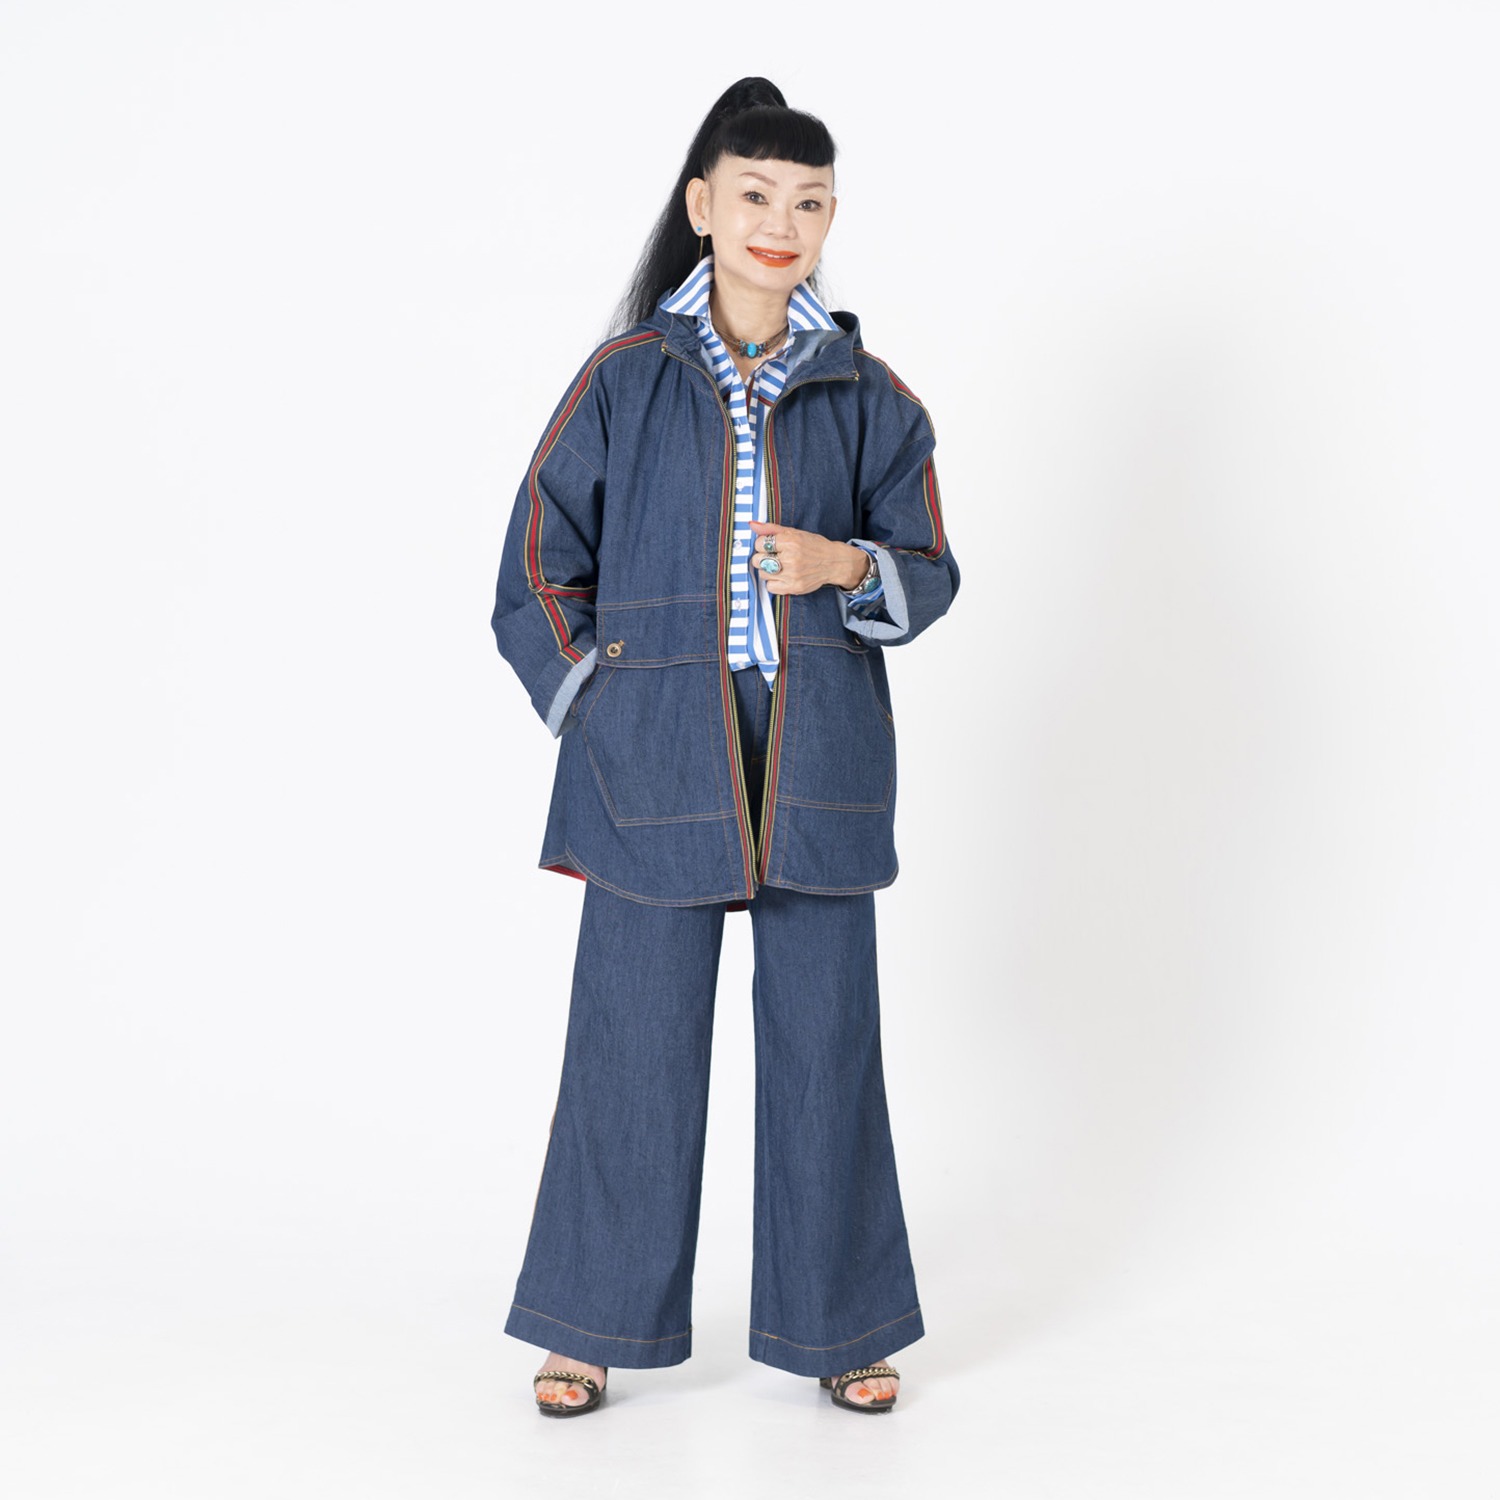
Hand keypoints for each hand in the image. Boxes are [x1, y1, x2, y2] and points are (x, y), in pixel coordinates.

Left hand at [747, 520, 869, 594]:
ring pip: (763, 574)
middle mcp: (791, 558)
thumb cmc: (814, 546)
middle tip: (773, 556)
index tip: (770, 546)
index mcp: (791, 542)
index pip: (760, 543)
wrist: (834, 562)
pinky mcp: (794, 587)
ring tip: (780, 566)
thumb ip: (772, 529)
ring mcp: (792, 574)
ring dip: (768, 570)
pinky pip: (770, 587)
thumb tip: (752, 525)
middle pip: (758, 560)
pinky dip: (773, 582)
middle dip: (762, 557)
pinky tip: (782, 576)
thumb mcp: (795, 532)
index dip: (762, 544)